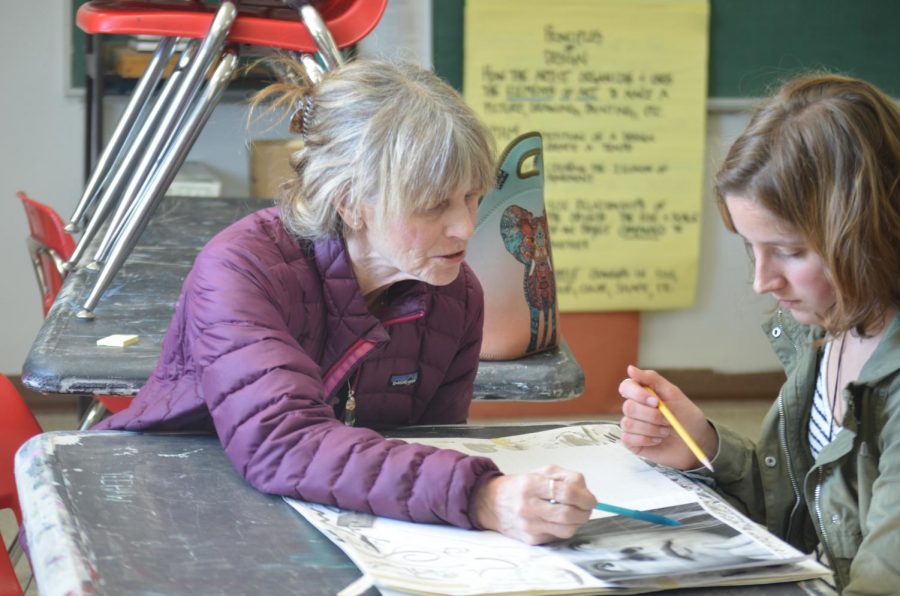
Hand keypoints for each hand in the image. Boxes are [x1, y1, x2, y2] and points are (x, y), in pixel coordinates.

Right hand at [471, 465, 594, 544]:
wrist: (491, 503)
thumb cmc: (520, 486)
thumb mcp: (540, 472)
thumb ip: (565, 477)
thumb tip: (586, 492)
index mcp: (531, 484)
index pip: (566, 492)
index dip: (584, 497)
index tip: (591, 499)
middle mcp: (528, 506)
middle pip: (568, 514)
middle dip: (585, 512)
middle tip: (587, 508)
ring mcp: (529, 525)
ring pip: (566, 529)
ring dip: (577, 522)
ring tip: (575, 514)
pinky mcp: (531, 539)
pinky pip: (557, 536)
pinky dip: (563, 528)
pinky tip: (558, 521)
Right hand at [618, 364, 717, 469]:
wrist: (696, 441)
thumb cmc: (686, 416)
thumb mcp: (673, 393)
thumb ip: (652, 379)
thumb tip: (630, 368)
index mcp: (642, 394)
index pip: (626, 387)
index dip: (638, 394)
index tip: (656, 401)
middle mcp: (634, 408)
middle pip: (628, 407)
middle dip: (651, 415)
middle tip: (667, 420)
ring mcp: (631, 425)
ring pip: (628, 424)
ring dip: (652, 429)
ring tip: (665, 431)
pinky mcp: (631, 442)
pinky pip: (628, 439)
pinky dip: (646, 440)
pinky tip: (657, 440)